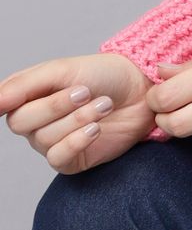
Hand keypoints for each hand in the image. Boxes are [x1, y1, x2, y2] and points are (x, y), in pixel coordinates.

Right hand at [0, 53, 155, 173]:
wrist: (141, 89)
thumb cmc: (102, 74)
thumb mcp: (63, 69)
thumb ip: (24, 84)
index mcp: (27, 95)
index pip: (5, 102)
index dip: (12, 99)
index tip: (29, 94)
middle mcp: (34, 121)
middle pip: (21, 122)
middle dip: (57, 105)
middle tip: (86, 91)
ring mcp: (51, 141)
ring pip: (45, 138)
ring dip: (79, 119)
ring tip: (105, 104)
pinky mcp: (71, 159)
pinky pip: (58, 158)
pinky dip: (77, 141)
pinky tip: (96, 128)